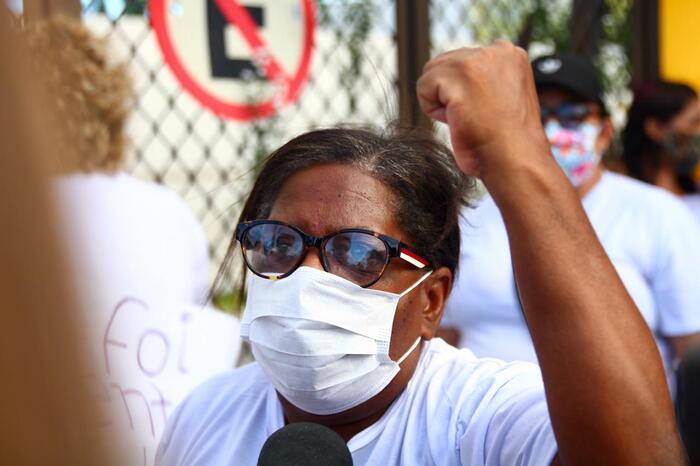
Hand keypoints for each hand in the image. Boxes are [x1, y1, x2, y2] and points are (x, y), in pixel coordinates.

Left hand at [417, 41, 549, 178]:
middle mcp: (496, 50)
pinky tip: (457, 120)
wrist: (514, 160)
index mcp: (510, 54)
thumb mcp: (500, 98)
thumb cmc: (505, 142)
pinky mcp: (459, 73)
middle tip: (473, 118)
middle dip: (449, 93)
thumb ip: (482, 81)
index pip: (463, 62)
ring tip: (466, 119)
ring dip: (441, 101)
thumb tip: (450, 84)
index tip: (483, 112)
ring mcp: (478, 59)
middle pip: (444, 64)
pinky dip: (432, 109)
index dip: (463, 92)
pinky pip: (423, 87)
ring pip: (431, 74)